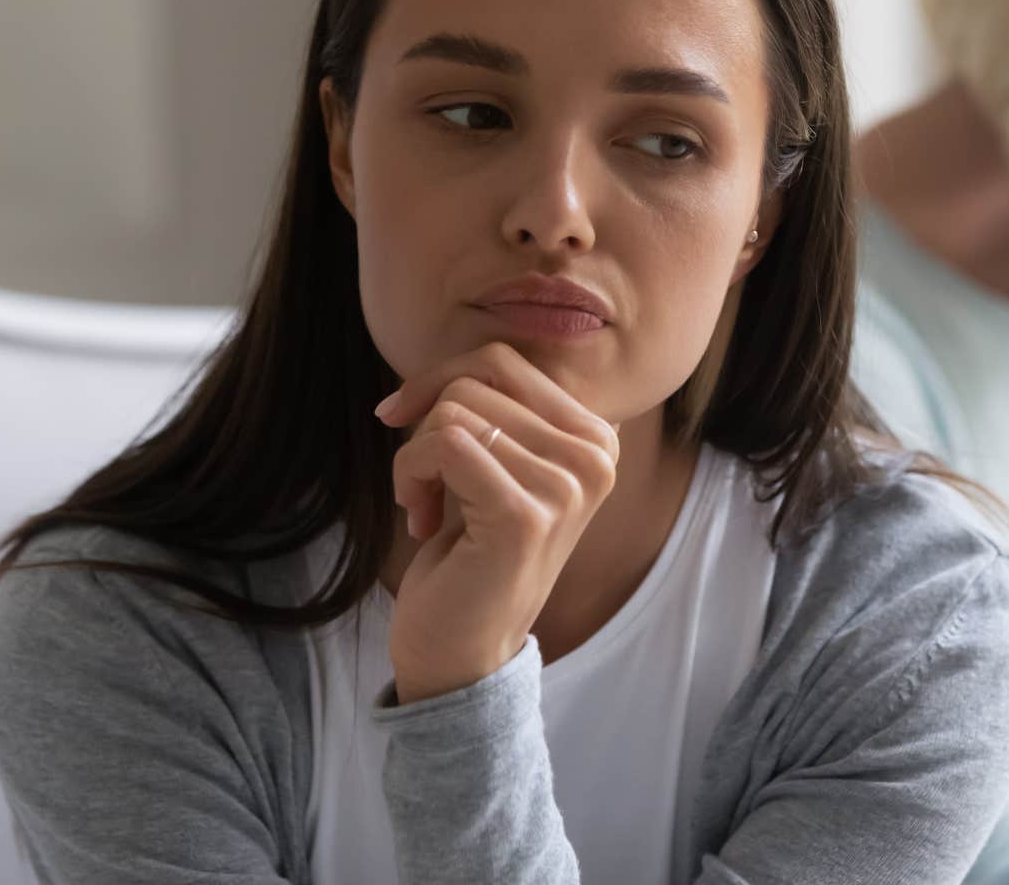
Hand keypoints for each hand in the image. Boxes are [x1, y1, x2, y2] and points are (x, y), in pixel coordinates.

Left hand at [376, 343, 618, 703]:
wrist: (464, 650)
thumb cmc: (470, 553)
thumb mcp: (499, 465)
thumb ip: (503, 407)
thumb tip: (465, 360)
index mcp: (598, 438)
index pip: (504, 360)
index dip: (441, 381)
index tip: (410, 423)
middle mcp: (596, 458)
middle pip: (476, 379)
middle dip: (426, 424)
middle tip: (424, 484)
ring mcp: (566, 487)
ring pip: (454, 410)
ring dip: (415, 458)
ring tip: (426, 508)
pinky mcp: (525, 514)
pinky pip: (444, 444)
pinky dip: (410, 476)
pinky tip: (422, 521)